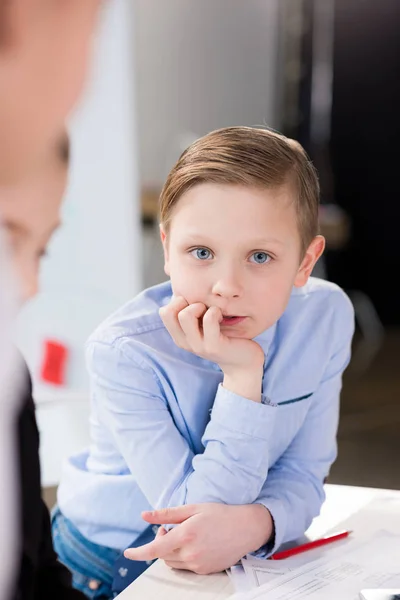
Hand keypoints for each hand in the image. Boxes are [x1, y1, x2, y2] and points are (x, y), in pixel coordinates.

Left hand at [124, 503, 273, 574]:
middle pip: (162, 555)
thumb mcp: (193, 508)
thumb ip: (167, 514)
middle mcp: (191, 553)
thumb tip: (144, 515)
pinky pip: (185, 567)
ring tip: (183, 535)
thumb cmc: (220, 514)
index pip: (154, 549)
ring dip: (170, 551)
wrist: (246, 529)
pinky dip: (183, 557)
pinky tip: (195, 544)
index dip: (138, 553)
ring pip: (172, 562)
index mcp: (186, 535)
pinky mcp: (205, 571)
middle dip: (161, 542)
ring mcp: (198, 564)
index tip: (127, 553)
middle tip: (169, 529)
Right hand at [160, 297, 264, 400]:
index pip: (164, 312)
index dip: (178, 302)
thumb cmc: (224, 337)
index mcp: (180, 337)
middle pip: (169, 312)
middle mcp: (185, 343)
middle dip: (188, 302)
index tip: (195, 305)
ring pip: (185, 315)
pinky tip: (222, 316)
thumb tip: (184, 290)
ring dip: (201, 306)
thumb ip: (192, 313)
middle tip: (204, 308)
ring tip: (213, 312)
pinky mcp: (214, 346)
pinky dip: (215, 311)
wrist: (244, 362)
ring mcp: (198, 346)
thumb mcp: (203, 326)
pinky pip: (209, 319)